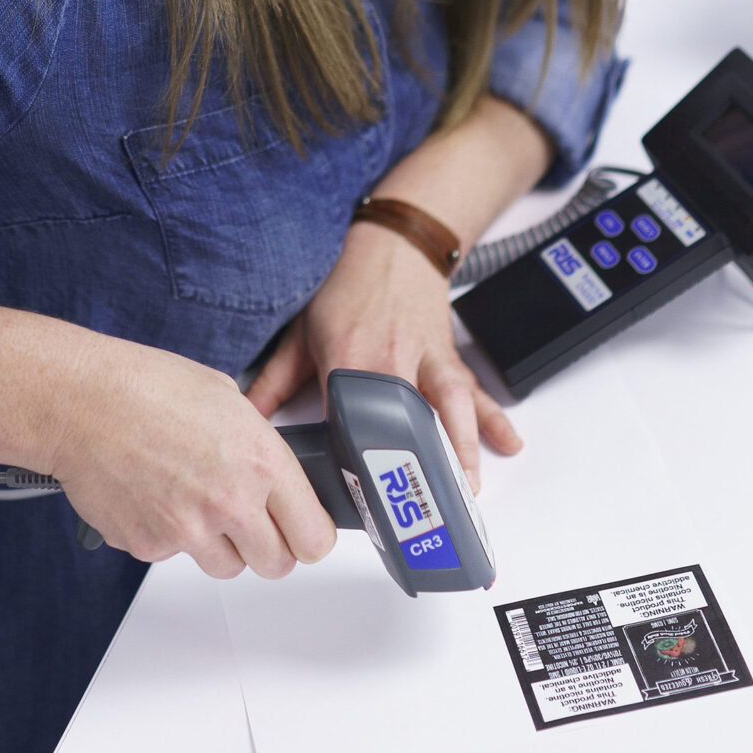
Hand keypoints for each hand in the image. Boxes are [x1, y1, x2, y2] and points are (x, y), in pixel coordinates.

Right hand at [42, 336, 336, 579]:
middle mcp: (230, 504)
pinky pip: (173, 556)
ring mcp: (187, 532)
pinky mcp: (149, 546)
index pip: (313, 536)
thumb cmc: (147, 388)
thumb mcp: (228, 401)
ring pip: (225, 567)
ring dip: (218, 545)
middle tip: (250, 523)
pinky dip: (168, 535)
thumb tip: (273, 478)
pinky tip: (154, 495)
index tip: (303, 532)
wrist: (81, 402)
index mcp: (260, 463)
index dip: (310, 537)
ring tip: (192, 500)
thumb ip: (258, 449)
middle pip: (275, 564)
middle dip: (267, 547)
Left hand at [245, 217, 521, 489]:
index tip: (351, 492)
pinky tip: (507, 444)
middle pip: (406, 419)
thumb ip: (272, 380)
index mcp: (349, 356)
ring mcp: (426, 359)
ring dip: (459, 448)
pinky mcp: (448, 359)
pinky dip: (494, 419)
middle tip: (419, 508)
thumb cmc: (346, 287)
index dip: (349, 454)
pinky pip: (475, 392)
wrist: (393, 245)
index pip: (348, 415)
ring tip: (465, 490)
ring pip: (450, 406)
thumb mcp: (301, 332)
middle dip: (415, 464)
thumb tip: (245, 418)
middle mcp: (393, 359)